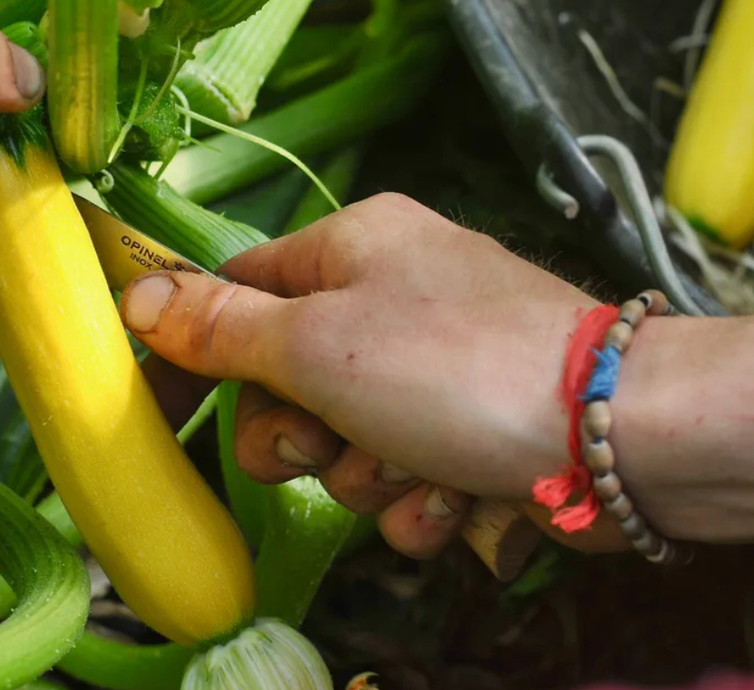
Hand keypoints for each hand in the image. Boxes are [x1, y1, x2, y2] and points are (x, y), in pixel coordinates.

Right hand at [120, 193, 633, 557]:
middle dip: (311, 440)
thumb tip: (135, 293)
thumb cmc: (460, 369)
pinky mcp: (480, 437)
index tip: (169, 417)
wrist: (618, 435)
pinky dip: (433, 504)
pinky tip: (471, 495)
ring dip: (378, 482)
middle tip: (338, 441)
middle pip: (291, 390)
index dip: (201, 358)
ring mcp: (442, 374)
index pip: (238, 293)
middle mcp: (397, 301)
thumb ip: (223, 328)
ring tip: (427, 467)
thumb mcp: (319, 343)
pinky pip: (413, 488)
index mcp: (354, 250)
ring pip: (352, 454)